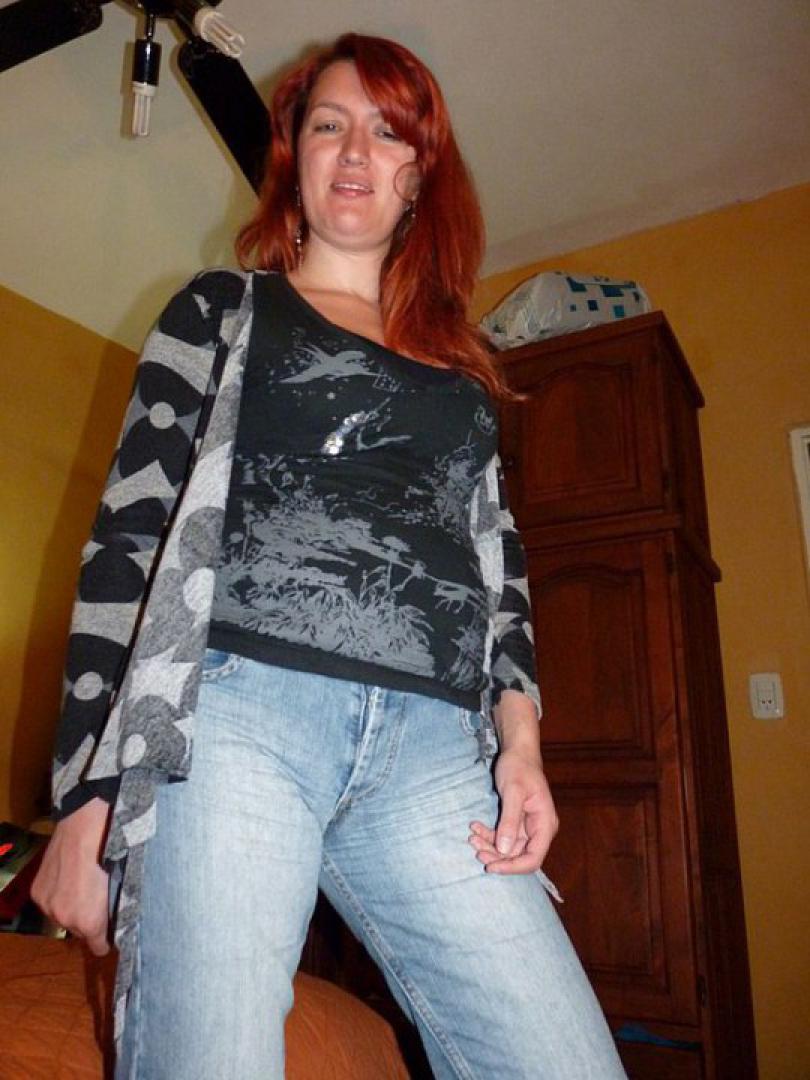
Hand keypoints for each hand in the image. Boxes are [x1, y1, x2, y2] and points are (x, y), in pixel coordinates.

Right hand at [31, 797, 111, 955]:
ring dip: (70, 908)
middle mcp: (66, 920)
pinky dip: (57, 895)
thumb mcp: (121, 886)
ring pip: (62, 917)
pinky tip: (67, 879)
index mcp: (91, 922)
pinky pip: (49, 902)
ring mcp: (48, 906)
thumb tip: (116, 919)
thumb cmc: (111, 855)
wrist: (84, 831)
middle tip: (96, 902)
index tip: (109, 935)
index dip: (105, 941)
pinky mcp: (37, 892)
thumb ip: (115, 909)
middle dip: (87, 921)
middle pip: (79, 932)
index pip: (98, 948)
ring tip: (81, 887)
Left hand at [468, 747, 558, 874]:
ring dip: (489, 845)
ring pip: (508, 848)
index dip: (513, 867)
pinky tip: (475, 827)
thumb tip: (504, 850)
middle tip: (475, 848)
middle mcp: (539, 829)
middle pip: (519, 856)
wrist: (517, 752)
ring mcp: (528, 827)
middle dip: (497, 856)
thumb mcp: (513, 791)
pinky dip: (488, 835)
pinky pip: (502, 837)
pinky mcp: (517, 823)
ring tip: (472, 836)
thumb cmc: (519, 767)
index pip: (533, 858)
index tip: (491, 866)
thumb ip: (509, 820)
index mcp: (545, 824)